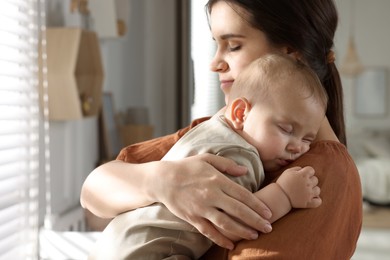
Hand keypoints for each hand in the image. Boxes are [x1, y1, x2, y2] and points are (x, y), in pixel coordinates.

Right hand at [151, 153, 272, 249]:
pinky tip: (231, 245)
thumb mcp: (206, 159)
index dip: (257, 205)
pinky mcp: (193, 218)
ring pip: (226, 223)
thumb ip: (226, 164)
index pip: (242, 194)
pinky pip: (209, 231)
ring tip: (255, 235)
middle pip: (238, 210)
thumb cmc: (186, 167)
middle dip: (255, 220)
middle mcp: (211, 195)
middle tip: (268, 227)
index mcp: (217, 180)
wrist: (162, 180)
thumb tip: (244, 171)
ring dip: (242, 230)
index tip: (268, 212)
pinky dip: (221, 239)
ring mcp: (201, 208)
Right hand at [276, 166, 321, 208]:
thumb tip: (303, 169)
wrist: (279, 196)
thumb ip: (297, 168)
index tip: (303, 175)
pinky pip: (318, 201)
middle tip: (302, 184)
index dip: (308, 172)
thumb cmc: (282, 183)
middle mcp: (307, 183)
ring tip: (306, 191)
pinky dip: (316, 200)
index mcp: (302, 175)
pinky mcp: (308, 203)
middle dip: (310, 181)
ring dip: (313, 190)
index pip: (311, 170)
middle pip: (315, 179)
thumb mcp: (287, 172)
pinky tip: (311, 198)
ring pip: (318, 190)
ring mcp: (309, 194)